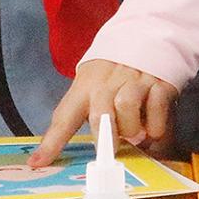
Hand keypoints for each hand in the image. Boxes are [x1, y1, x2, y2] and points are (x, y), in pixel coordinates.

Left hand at [30, 60, 177, 166]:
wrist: (144, 35)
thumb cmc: (111, 71)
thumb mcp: (90, 84)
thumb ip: (81, 113)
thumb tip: (64, 150)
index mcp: (84, 86)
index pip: (64, 118)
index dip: (51, 143)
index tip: (38, 163)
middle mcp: (107, 83)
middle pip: (100, 116)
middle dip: (106, 138)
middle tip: (113, 147)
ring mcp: (134, 81)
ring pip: (127, 108)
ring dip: (131, 129)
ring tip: (135, 131)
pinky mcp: (160, 84)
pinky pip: (157, 110)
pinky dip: (156, 126)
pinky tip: (152, 125)